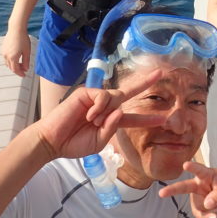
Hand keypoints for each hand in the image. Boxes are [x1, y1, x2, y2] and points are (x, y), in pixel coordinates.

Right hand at [1, 28, 30, 76]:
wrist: (16, 29)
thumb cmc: (23, 39)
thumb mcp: (27, 51)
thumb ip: (26, 61)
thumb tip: (26, 69)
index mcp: (13, 57)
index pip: (15, 70)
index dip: (20, 73)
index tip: (24, 75)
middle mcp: (6, 56)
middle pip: (11, 67)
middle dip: (17, 70)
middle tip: (24, 69)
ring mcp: (3, 52)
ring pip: (7, 63)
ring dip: (13, 65)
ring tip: (21, 64)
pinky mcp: (3, 48)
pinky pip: (6, 58)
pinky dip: (10, 60)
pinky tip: (16, 58)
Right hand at [36, 69, 167, 160]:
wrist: (53, 142)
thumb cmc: (74, 143)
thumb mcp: (99, 142)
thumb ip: (112, 129)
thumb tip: (121, 111)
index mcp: (110, 120)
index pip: (132, 118)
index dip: (147, 118)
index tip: (163, 119)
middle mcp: (105, 107)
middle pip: (129, 93)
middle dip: (144, 83)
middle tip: (160, 73)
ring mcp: (96, 99)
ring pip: (115, 97)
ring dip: (107, 111)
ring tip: (93, 122)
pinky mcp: (86, 93)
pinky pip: (103, 95)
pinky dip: (99, 106)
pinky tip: (90, 115)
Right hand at [158, 161, 216, 217]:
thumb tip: (207, 205)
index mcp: (205, 174)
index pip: (199, 170)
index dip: (192, 168)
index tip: (185, 164)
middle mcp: (197, 184)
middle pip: (183, 187)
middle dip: (172, 190)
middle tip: (161, 193)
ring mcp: (196, 196)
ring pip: (201, 206)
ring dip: (215, 206)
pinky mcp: (198, 206)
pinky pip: (201, 215)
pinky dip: (209, 217)